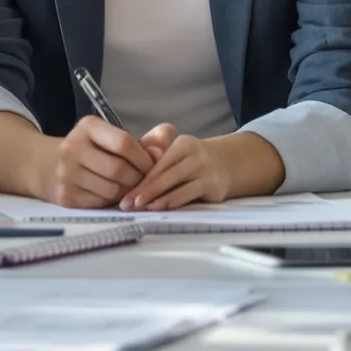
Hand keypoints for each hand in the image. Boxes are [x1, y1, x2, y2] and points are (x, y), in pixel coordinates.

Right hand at [26, 116, 154, 207]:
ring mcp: (66, 173)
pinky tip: (114, 196)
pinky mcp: (65, 196)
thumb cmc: (89, 151)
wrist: (46, 166)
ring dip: (127, 192)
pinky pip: (100, 203)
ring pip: (111, 189)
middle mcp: (72, 147)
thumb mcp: (111, 137)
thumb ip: (143, 139)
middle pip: (119, 169)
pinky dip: (113, 202)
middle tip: (144, 181)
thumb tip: (169, 134)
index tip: (153, 165)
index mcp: (87, 127)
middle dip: (138, 178)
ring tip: (130, 188)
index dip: (144, 157)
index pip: (124, 142)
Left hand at [120, 127, 283, 210]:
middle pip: (164, 173)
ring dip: (157, 197)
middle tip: (126, 203)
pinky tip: (161, 206)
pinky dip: (174, 200)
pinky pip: (190, 193)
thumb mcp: (176, 157)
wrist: (227, 166)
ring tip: (140, 206)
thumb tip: (127, 181)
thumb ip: (156, 163)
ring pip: (176, 183)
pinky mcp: (214, 184)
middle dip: (143, 190)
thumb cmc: (192, 165)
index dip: (138, 180)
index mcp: (182, 144)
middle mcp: (196, 153)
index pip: (156, 163)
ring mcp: (206, 168)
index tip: (123, 194)